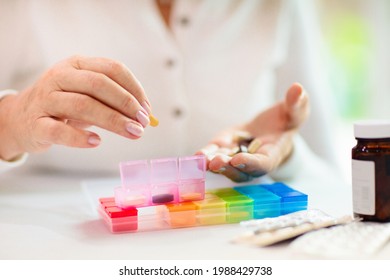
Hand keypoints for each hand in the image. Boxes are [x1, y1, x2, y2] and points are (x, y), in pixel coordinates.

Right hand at [0, 55, 151, 160]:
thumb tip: (146, 115)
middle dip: (126, 104)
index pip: (112, 68)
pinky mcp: (36, 124)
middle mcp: (60, 76)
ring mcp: (45, 99)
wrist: (22, 118)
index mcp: (77, 64)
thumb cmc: (64, 105)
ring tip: (133, 133)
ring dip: (113, 120)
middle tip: (143, 123)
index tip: (147, 109)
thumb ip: (114, 100)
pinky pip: (59, 131)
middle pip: (99, 84)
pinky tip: (97, 142)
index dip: (134, 89)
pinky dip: (80, 137)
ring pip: (82, 105)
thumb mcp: (88, 94)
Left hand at [196, 83, 309, 181]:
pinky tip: (197, 156)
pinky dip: (206, 157)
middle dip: (228, 168)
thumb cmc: (286, 121)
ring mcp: (237, 158)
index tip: (239, 159)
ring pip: (226, 167)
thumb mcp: (295, 111)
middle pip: (241, 171)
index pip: (263, 164)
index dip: (251, 163)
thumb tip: (297, 88)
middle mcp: (254, 162)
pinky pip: (215, 156)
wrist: (272, 128)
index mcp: (273, 154)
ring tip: (204, 160)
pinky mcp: (225, 150)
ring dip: (214, 165)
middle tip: (217, 162)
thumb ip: (296, 104)